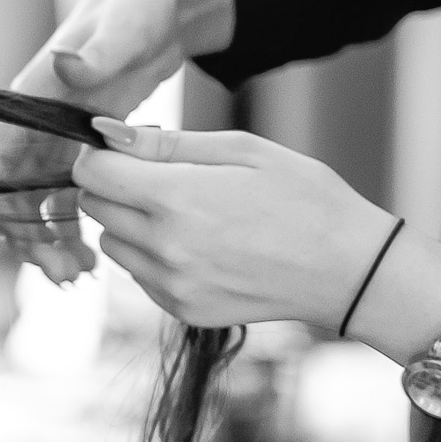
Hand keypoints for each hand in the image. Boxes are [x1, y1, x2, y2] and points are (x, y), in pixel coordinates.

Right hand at [0, 0, 234, 283]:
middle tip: (65, 278)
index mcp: (30, 99)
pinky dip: (77, 230)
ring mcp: (57, 139)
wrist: (165, 1)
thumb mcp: (125, 27)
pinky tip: (98, 255)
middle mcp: (35, 123)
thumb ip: (98, 52)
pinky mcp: (83, 149)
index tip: (28, 246)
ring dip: (52, 243)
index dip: (3, 209)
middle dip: (32, 241)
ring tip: (81, 276)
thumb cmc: (141, 6)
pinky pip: (67, 201)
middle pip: (14, 196)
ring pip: (40, 206)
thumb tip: (65, 63)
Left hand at [74, 120, 440, 361]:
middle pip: (95, 208)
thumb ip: (167, 143)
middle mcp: (164, 247)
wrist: (348, 270)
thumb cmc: (304, 197)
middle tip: (161, 178)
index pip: (92, 173)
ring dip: (131, 224)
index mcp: (176, 198)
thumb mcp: (242, 150)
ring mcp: (171, 285)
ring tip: (186, 213)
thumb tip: (105, 131)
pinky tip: (200, 245)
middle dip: (115, 186)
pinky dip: (154, 258)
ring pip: (112, 245)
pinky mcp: (181, 310)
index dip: (100, 154)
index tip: (125, 150)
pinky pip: (139, 276)